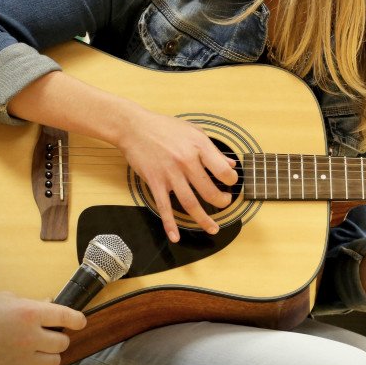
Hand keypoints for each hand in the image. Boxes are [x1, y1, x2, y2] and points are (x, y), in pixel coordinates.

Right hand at [0, 293, 86, 364]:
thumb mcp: (8, 298)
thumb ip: (32, 303)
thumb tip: (50, 306)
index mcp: (30, 313)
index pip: (67, 317)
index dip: (78, 320)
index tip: (79, 322)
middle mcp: (30, 336)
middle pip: (63, 343)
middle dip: (58, 339)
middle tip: (48, 337)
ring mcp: (22, 357)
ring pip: (54, 362)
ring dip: (49, 357)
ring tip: (38, 353)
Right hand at [117, 109, 237, 241]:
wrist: (134, 128)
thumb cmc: (165, 128)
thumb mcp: (194, 132)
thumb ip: (213, 150)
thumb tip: (231, 164)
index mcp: (199, 147)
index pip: (222, 170)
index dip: (231, 180)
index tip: (231, 184)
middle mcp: (186, 162)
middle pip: (209, 191)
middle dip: (221, 202)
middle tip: (225, 204)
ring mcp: (170, 174)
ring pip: (190, 203)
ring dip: (203, 219)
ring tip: (213, 228)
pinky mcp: (155, 182)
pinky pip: (164, 207)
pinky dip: (170, 224)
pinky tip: (176, 236)